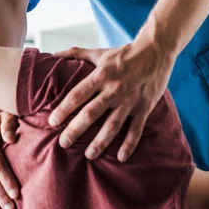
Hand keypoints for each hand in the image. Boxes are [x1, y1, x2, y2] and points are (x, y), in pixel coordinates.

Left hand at [48, 41, 175, 161]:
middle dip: (76, 129)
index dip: (64, 108)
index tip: (52, 121)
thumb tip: (53, 54)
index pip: (78, 94)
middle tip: (63, 143)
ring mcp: (130, 100)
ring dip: (100, 142)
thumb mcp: (99, 53)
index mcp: (101, 75)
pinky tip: (121, 157)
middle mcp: (114, 89)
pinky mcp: (144, 107)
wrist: (156, 50)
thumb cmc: (124, 54)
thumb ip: (76, 54)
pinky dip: (130, 144)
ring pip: (113, 125)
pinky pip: (136, 129)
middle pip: (91, 113)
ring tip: (89, 155)